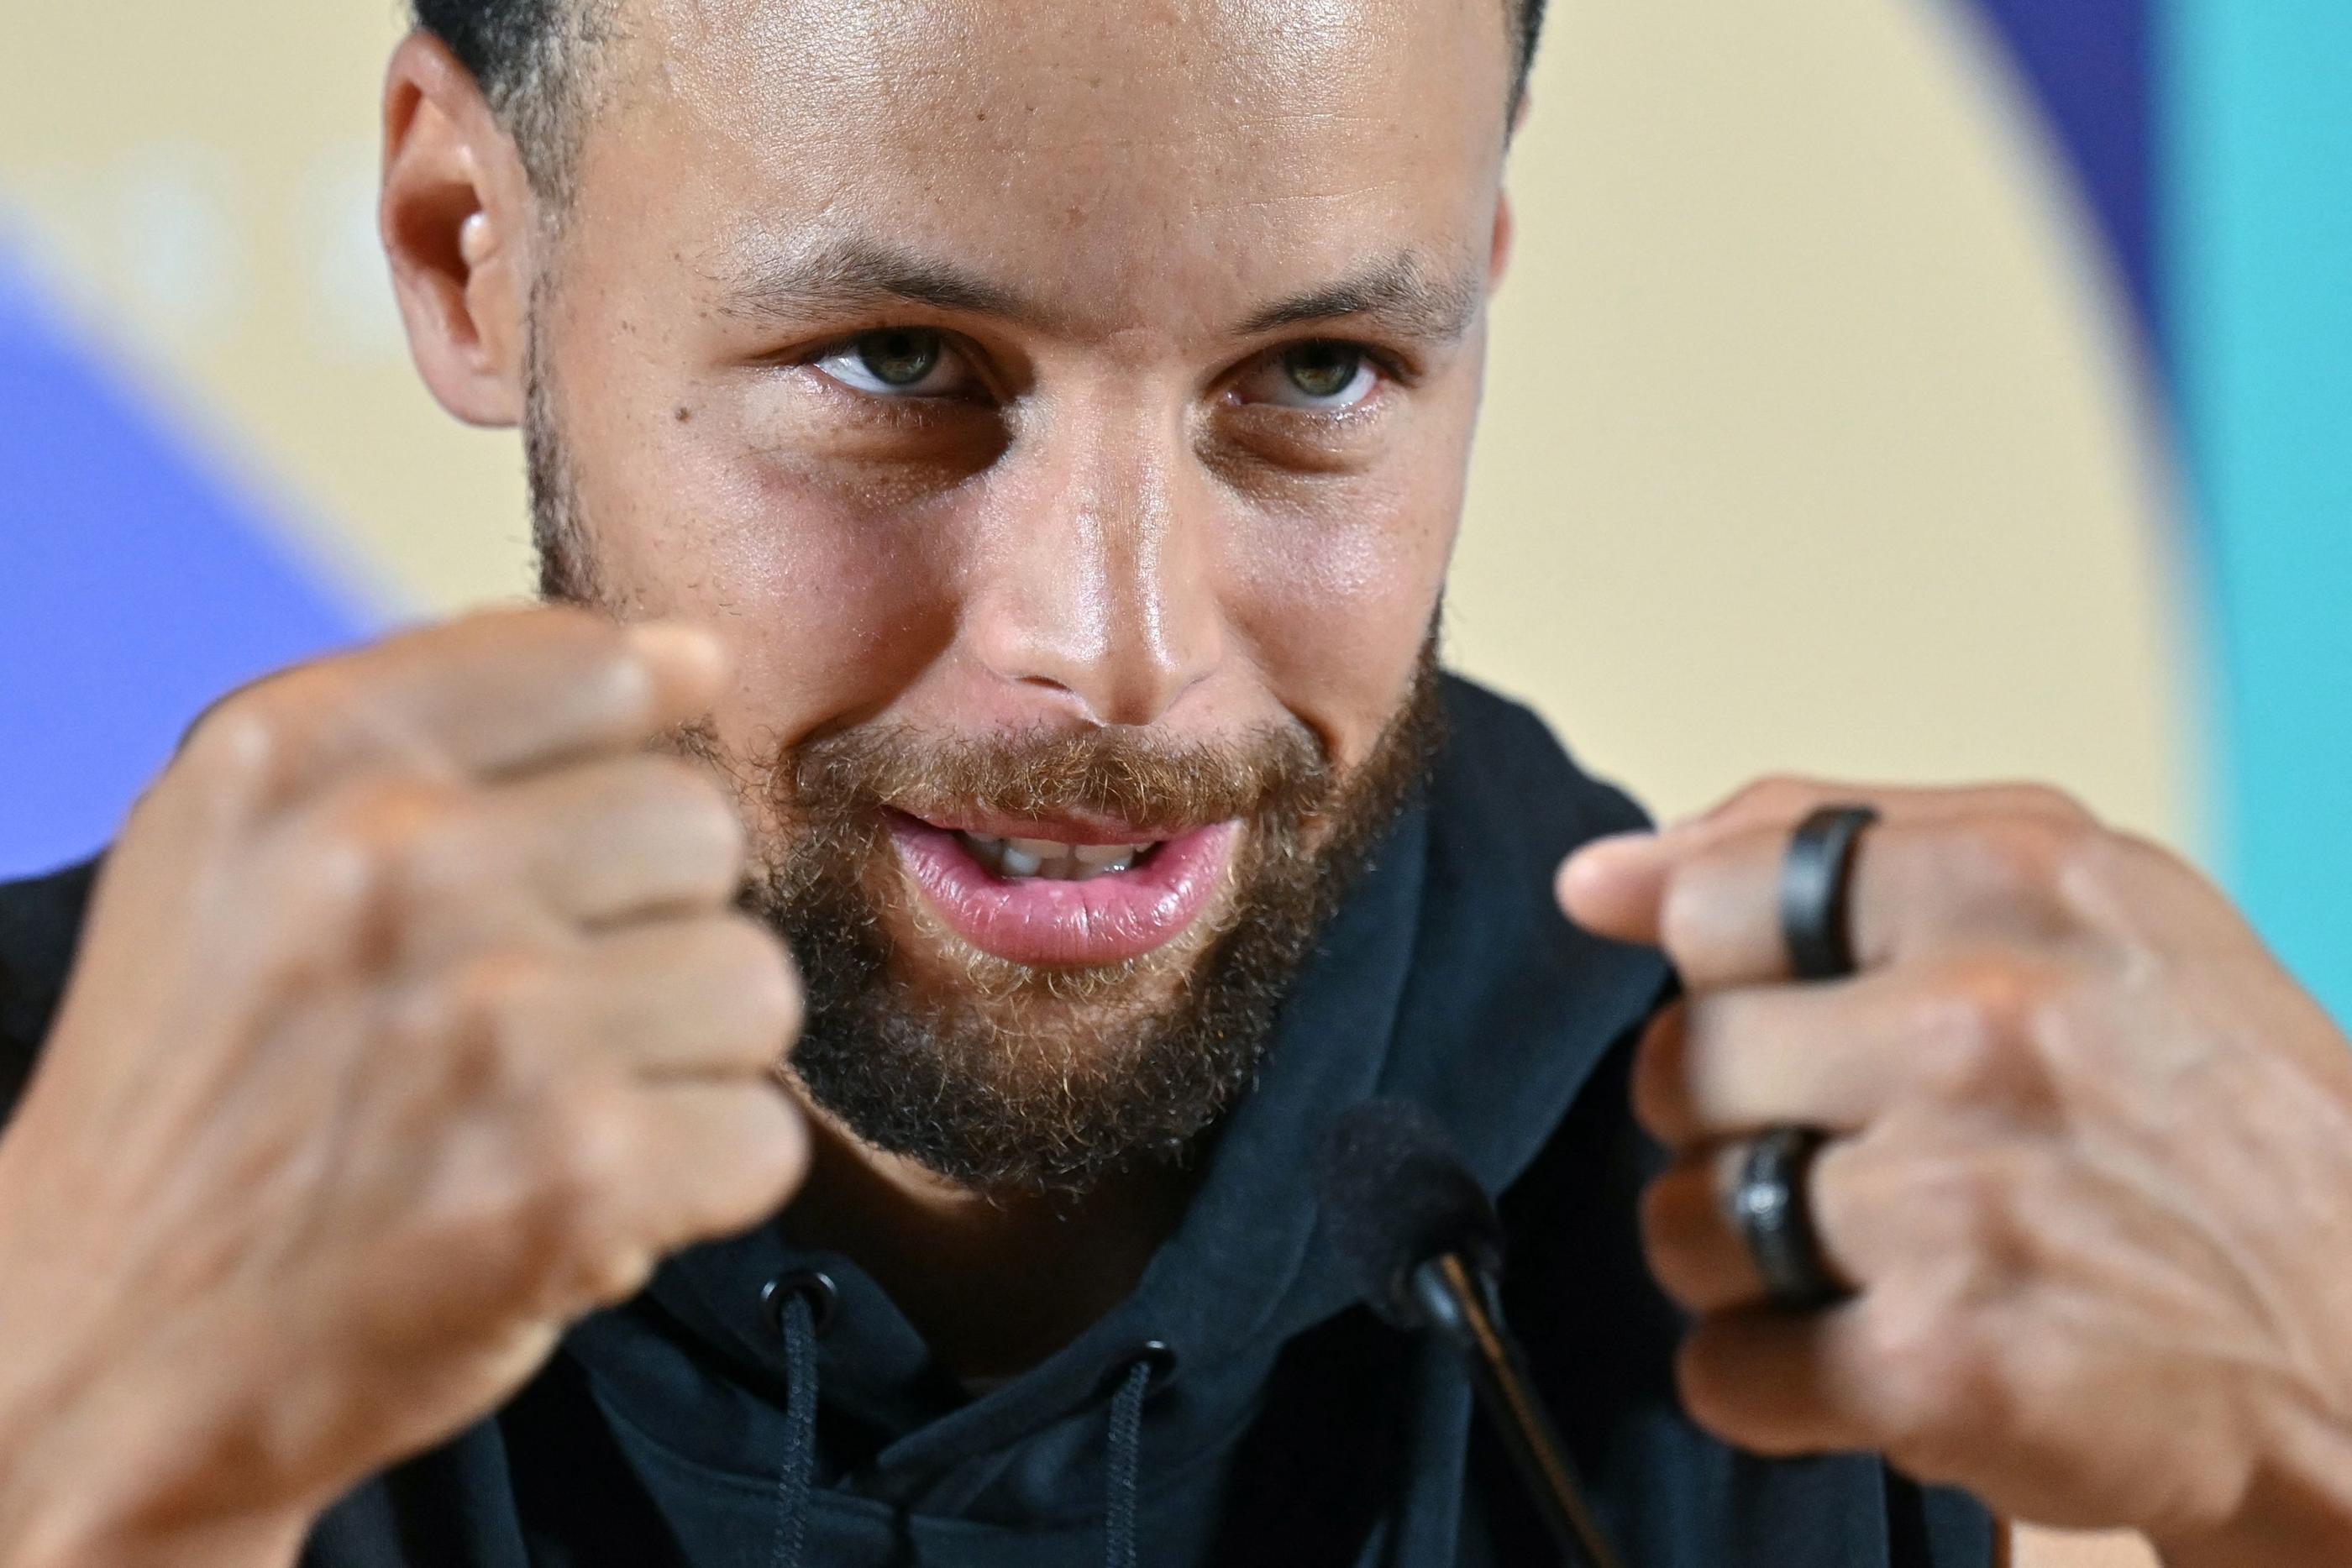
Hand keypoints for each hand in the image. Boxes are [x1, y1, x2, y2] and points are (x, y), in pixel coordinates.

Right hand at [0, 608, 808, 1564]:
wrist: (99, 1359)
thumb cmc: (205, 1098)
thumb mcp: (239, 855)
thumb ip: (450, 730)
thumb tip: (686, 657)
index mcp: (298, 758)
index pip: (594, 660)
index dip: (622, 753)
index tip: (579, 840)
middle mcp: (395, 866)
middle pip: (702, 826)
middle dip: (645, 931)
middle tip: (533, 1017)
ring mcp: (495, 1020)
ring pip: (755, 984)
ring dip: (677, 1066)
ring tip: (549, 1110)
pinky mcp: (576, 1172)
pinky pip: (764, 1133)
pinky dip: (689, 1187)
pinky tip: (573, 1198)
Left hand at [1559, 779, 2351, 1566]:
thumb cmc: (2203, 1109)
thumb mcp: (2075, 897)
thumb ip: (1823, 841)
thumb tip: (1600, 878)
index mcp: (2011, 883)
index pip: (1708, 906)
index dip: (1732, 979)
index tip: (1798, 1017)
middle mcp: (1979, 1027)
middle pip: (1680, 1069)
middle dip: (1742, 1124)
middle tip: (1863, 1152)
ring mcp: (1956, 1201)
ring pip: (1681, 1223)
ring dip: (1751, 1260)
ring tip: (1883, 1256)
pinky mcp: (1942, 1369)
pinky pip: (1723, 1368)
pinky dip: (1776, 1381)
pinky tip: (1880, 1351)